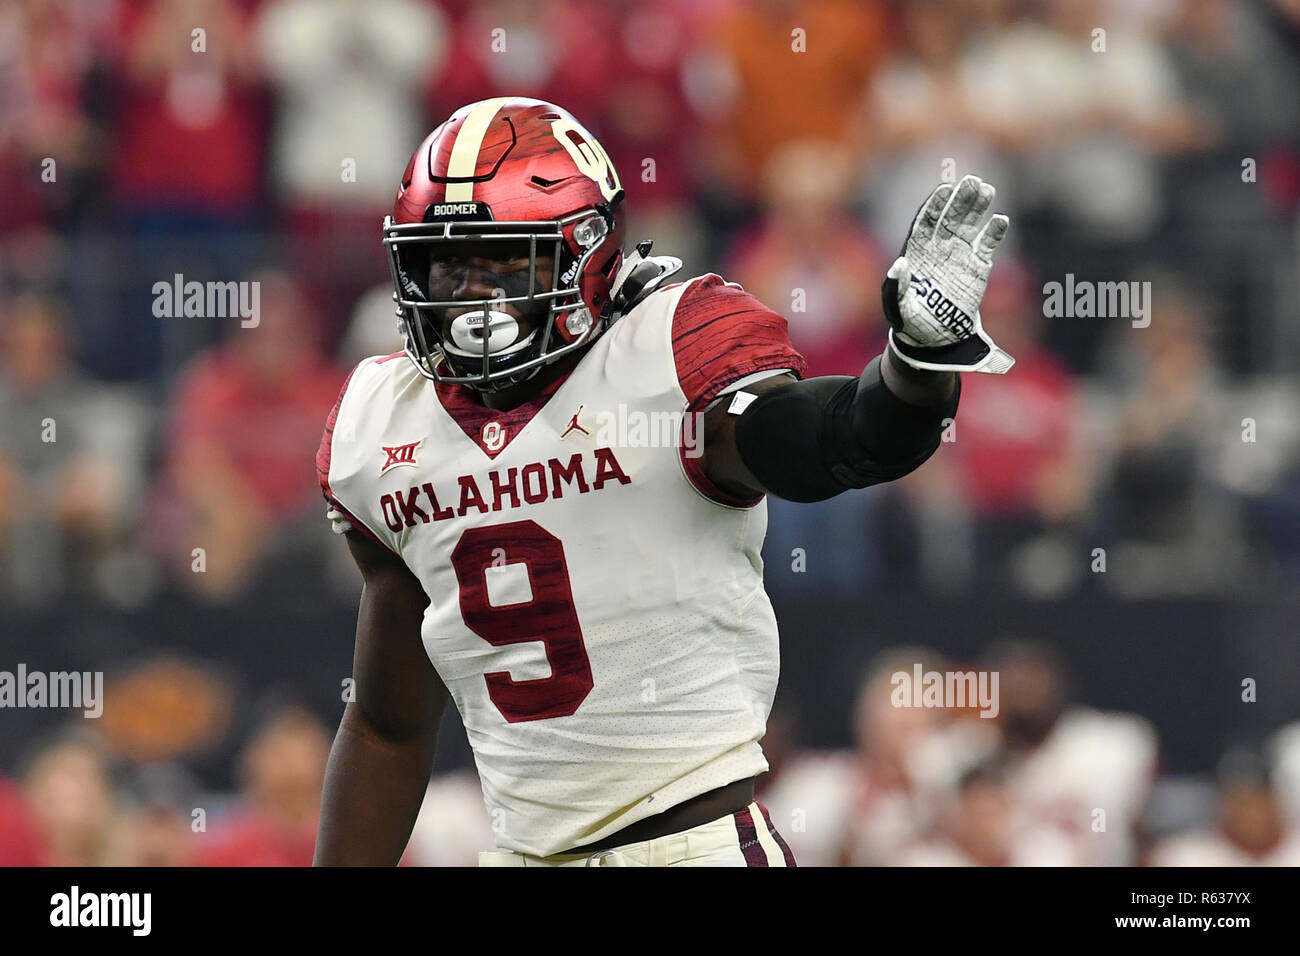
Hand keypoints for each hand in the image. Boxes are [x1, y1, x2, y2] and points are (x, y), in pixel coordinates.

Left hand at [881, 175, 1014, 373]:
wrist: (936, 339)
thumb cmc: (911, 323)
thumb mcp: (897, 310)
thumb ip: (895, 289)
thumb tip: (899, 265)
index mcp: (917, 253)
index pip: (926, 222)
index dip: (935, 205)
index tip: (945, 189)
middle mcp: (939, 249)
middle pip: (950, 218)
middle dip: (960, 199)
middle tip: (972, 181)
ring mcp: (959, 256)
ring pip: (969, 225)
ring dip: (977, 207)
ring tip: (987, 189)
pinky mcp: (977, 268)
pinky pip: (987, 246)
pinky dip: (994, 233)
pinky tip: (1000, 221)